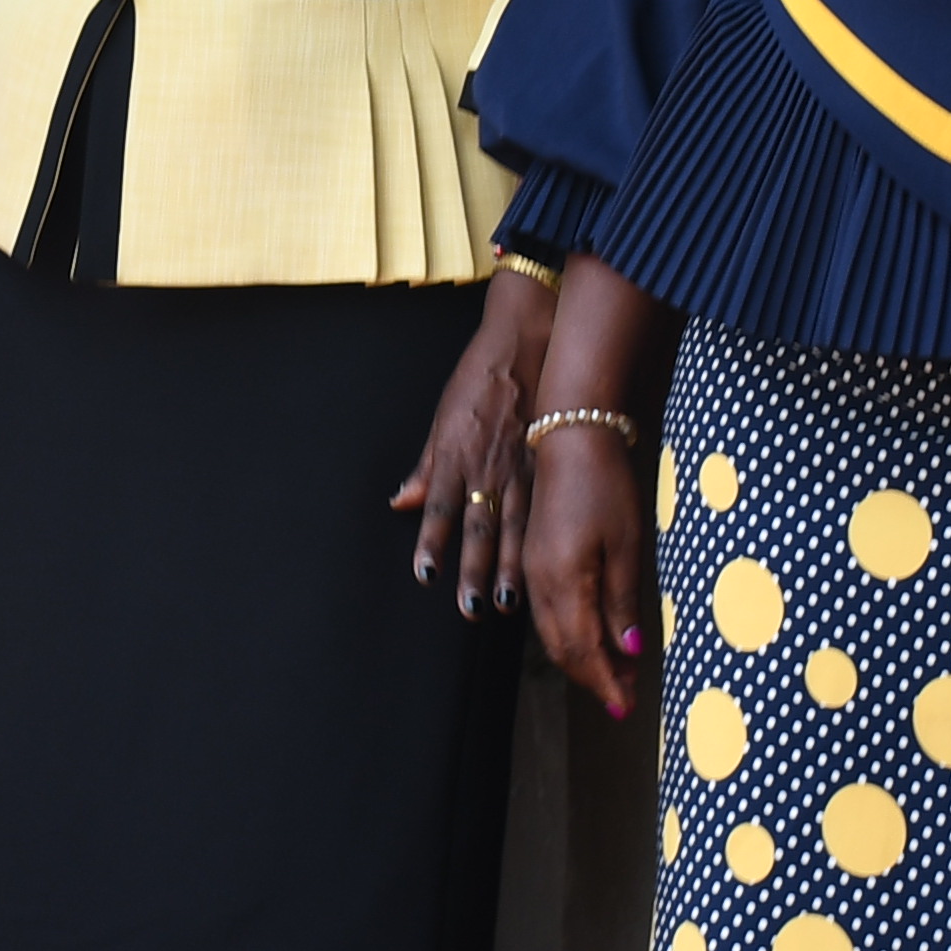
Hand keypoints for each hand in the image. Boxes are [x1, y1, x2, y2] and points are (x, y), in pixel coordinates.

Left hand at [390, 267, 553, 614]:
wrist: (526, 342)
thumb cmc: (478, 379)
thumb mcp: (442, 419)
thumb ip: (425, 467)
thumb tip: (401, 503)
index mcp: (455, 455)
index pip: (439, 508)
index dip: (432, 543)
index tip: (427, 576)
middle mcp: (487, 466)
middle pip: (478, 527)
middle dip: (475, 570)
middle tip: (471, 608)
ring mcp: (521, 467)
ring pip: (515, 526)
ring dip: (512, 566)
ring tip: (509, 603)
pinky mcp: (549, 463)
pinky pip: (545, 509)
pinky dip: (544, 541)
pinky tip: (547, 567)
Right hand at [521, 422, 649, 721]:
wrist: (571, 436)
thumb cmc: (604, 485)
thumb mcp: (626, 546)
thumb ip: (623, 603)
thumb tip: (628, 650)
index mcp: (564, 582)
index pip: (583, 651)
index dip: (605, 683)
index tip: (626, 706)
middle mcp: (539, 583)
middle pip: (562, 649)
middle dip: (593, 677)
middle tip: (624, 697)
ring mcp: (532, 570)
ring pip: (551, 633)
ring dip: (581, 658)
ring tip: (614, 671)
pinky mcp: (535, 557)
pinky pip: (547, 612)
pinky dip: (569, 633)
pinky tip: (592, 634)